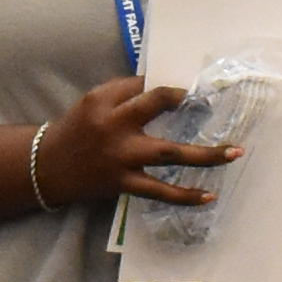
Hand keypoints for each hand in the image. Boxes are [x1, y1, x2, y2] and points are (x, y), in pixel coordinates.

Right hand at [36, 74, 230, 209]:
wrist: (48, 168)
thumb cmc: (77, 130)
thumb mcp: (93, 102)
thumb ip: (125, 94)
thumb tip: (165, 89)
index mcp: (104, 100)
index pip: (142, 85)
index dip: (168, 86)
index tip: (191, 89)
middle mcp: (113, 125)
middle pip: (154, 107)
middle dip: (183, 102)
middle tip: (213, 102)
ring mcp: (121, 157)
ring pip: (168, 154)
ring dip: (204, 155)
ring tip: (234, 153)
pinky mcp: (124, 183)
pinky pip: (160, 191)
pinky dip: (185, 195)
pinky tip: (208, 196)